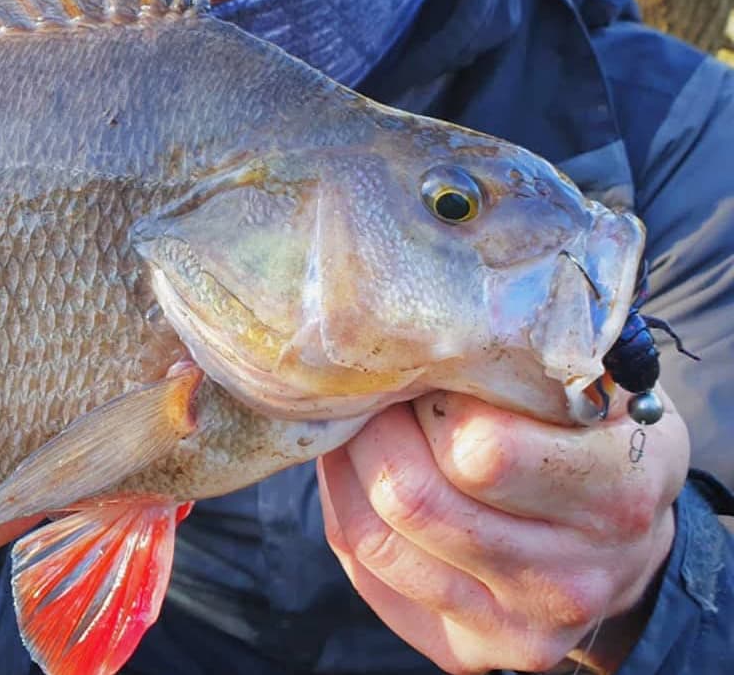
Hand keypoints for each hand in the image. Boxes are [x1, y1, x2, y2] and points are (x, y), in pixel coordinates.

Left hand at [317, 390, 688, 673]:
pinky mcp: (471, 651)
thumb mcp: (596, 387)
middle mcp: (573, 576)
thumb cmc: (598, 442)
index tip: (422, 365)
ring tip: (357, 424)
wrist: (628, 549)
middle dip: (374, 429)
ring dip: (347, 468)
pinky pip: (367, 573)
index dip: (432, 398)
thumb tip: (422, 331)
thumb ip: (528, 363)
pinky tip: (357, 475)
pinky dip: (346, 511)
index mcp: (616, 493)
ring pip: (375, 538)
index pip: (481, 448)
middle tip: (373, 390)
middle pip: (412, 496)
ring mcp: (519, 625)